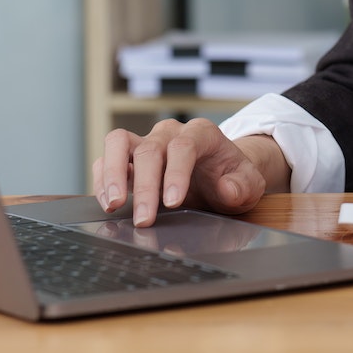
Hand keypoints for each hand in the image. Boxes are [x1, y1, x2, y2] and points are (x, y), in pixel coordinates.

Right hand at [92, 118, 290, 227]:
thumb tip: (226, 189)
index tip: (173, 203)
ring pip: (118, 142)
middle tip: (144, 219)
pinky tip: (107, 203)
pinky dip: (102, 179)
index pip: (184, 146)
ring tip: (113, 205)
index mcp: (202, 134)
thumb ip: (242, 186)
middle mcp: (170, 133)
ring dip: (112, 174)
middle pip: (150, 150)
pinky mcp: (129, 157)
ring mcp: (147, 142)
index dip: (176, 173)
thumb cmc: (232, 178)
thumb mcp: (249, 184)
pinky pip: (107, 157)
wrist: (220, 174)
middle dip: (144, 187)